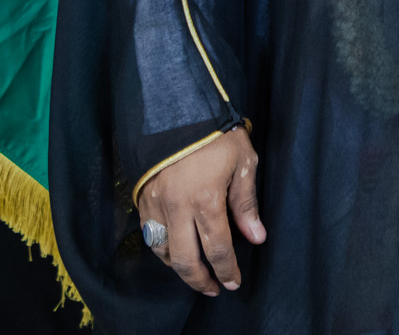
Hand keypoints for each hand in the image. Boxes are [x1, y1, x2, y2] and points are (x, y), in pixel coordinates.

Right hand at [137, 128, 265, 295]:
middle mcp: (178, 208)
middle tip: (213, 288)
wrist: (177, 109)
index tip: (232, 282)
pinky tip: (173, 252)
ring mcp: (156, 204)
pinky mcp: (142, 198)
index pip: (218, 249)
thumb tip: (256, 237)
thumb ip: (246, 204)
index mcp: (206, 200)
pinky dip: (161, 250)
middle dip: (201, 280)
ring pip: (163, 251)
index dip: (226, 270)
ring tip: (194, 274)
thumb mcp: (242, 163)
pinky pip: (149, 234)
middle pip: (186, 260)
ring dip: (179, 268)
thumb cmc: (216, 134)